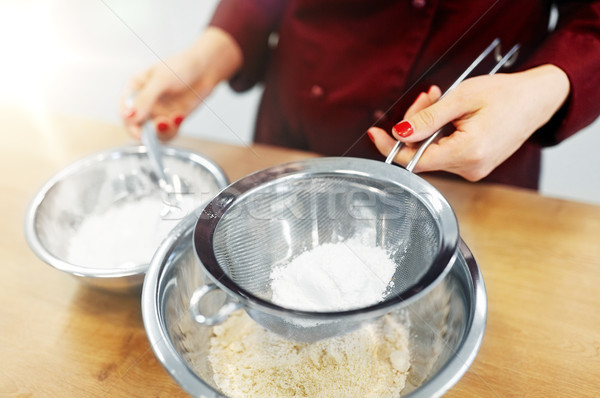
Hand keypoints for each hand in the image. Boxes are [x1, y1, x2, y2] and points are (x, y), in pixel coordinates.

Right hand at [120, 27, 242, 140]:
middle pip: (136, 125)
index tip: (136, 127)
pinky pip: (168, 132)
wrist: (206, 69)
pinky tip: (179, 116)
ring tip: (171, 121)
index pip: (125, 108)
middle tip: (156, 127)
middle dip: (145, 130)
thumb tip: (130, 116)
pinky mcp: (172, 119)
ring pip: (152, 132)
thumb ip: (145, 98)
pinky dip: (173, 129)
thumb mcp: (161, 80)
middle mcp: (145, 102)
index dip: (128, 120)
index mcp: (136, 88)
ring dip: (161, 131)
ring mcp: (158, 111)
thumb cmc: (182, 66)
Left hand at [368, 64, 569, 180]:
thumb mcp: (461, 98)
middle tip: (426, 96)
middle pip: (421, 154)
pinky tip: (448, 115)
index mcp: (468, 152)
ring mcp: (473, 170)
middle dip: (415, 125)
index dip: (392, 148)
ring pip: (431, 152)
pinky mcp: (473, 166)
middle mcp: (470, 168)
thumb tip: (400, 132)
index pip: (415, 160)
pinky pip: (444, 152)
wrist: (538, 100)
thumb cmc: (506, 95)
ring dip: (427, 126)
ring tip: (440, 99)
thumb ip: (428, 118)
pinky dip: (439, 133)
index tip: (375, 134)